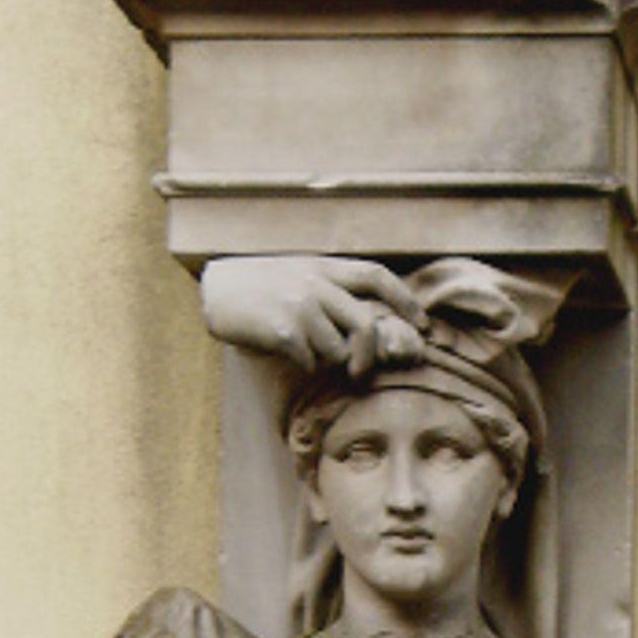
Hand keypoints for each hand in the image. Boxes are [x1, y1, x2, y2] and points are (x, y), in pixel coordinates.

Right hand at [198, 256, 425, 376]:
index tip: (421, 322)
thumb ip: (330, 290)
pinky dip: (305, 365)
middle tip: (362, 371)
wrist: (216, 288)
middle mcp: (316, 282)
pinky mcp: (284, 330)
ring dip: (328, 361)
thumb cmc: (258, 286)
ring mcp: (301, 305)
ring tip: (306, 351)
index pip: (376, 276)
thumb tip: (370, 325)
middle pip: (367, 324)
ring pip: (339, 350)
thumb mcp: (298, 273)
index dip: (405, 300)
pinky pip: (311, 361)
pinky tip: (288, 354)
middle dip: (372, 355)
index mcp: (324, 266)